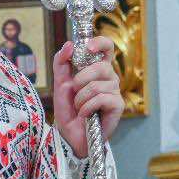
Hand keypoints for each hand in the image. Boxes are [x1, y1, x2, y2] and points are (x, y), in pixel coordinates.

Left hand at [52, 36, 123, 157]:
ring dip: (81, 99)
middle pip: (101, 66)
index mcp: (97, 68)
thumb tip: (69, 44)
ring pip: (97, 85)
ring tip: (79, 107)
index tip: (88, 47)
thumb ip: (62, 63)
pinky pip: (101, 99)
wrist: (70, 135)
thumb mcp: (60, 84)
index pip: (107, 47)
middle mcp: (109, 77)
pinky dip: (87, 108)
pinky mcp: (118, 106)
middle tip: (75, 91)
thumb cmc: (68, 109)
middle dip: (81, 80)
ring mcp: (115, 91)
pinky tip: (85, 115)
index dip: (100, 43)